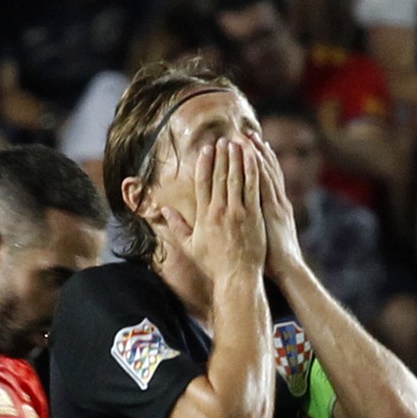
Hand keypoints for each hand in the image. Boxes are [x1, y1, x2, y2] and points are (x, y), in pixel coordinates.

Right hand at [159, 137, 265, 284]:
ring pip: (236, 179)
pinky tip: (254, 158)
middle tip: (222, 139)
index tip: (206, 150)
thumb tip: (163, 211)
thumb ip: (177, 226)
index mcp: (204, 216)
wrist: (236, 278)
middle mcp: (220, 211)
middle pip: (219, 177)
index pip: (202, 184)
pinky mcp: (254, 216)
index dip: (204, 164)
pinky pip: (253, 189)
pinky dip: (253, 171)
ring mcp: (238, 213)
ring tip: (237, 143)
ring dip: (236, 159)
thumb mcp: (190, 246)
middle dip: (221, 156)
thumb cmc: (213, 264)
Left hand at [249, 132, 308, 278]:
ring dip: (257, 153)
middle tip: (248, 132)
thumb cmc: (273, 260)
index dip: (259, 161)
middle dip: (257, 150)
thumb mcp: (266, 237)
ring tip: (248, 136)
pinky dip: (258, 166)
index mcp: (277, 208)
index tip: (250, 145)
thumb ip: (259, 224)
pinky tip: (252, 153)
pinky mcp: (273, 210)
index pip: (267, 178)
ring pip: (266, 172)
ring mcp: (276, 204)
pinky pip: (264, 183)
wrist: (288, 270)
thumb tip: (247, 219)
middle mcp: (278, 201)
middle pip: (267, 170)